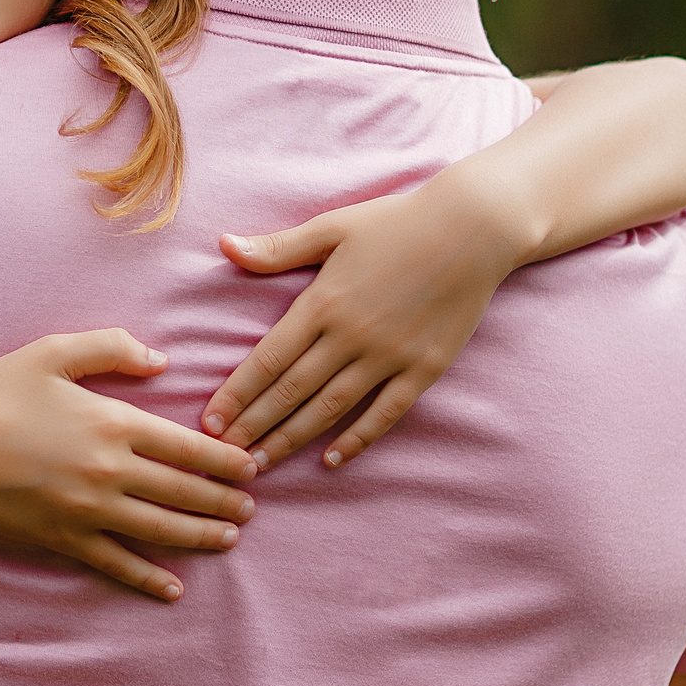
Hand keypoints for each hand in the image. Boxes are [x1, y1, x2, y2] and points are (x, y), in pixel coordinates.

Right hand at [0, 328, 256, 601]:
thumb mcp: (50, 353)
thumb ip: (110, 347)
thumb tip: (160, 360)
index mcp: (114, 423)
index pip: (187, 447)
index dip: (225, 460)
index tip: (250, 466)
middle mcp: (111, 471)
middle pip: (184, 491)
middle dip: (223, 501)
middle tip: (251, 509)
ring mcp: (90, 511)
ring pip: (162, 529)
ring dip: (201, 536)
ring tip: (228, 539)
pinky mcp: (66, 541)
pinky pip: (118, 564)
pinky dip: (149, 579)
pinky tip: (173, 588)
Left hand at [203, 180, 529, 469]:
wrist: (474, 227)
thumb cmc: (397, 222)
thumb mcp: (332, 227)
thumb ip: (279, 248)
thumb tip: (225, 246)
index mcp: (323, 302)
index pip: (268, 359)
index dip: (237, 394)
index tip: (210, 420)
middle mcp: (351, 336)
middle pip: (292, 392)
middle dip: (255, 426)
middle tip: (223, 456)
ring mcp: (389, 356)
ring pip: (330, 408)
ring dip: (292, 439)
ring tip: (261, 463)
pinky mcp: (424, 369)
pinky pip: (384, 413)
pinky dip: (357, 439)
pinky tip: (331, 460)